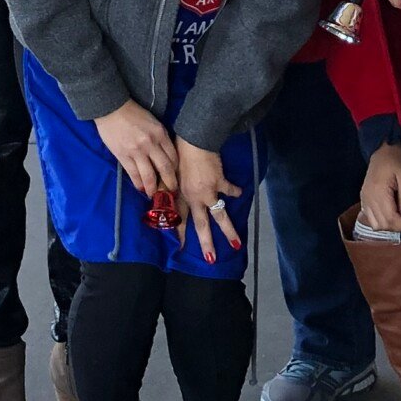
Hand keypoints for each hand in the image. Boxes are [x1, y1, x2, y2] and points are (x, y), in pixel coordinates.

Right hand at [92, 101, 179, 197]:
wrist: (111, 108)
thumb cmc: (133, 113)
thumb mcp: (153, 122)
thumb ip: (159, 137)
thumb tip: (164, 155)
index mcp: (160, 133)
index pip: (173, 157)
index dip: (176, 170)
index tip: (176, 177)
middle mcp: (151, 144)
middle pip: (165, 169)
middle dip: (170, 183)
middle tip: (171, 192)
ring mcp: (137, 151)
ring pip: (149, 176)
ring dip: (153, 188)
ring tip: (154, 194)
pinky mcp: (123, 155)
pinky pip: (133, 174)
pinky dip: (138, 183)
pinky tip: (140, 188)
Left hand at [178, 140, 243, 263]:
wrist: (193, 141)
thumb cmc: (178, 154)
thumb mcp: (169, 173)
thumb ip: (168, 186)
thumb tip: (161, 195)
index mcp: (181, 196)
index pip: (179, 219)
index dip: (179, 234)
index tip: (180, 248)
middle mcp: (194, 198)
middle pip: (201, 224)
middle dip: (206, 243)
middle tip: (210, 259)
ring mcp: (209, 192)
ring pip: (220, 216)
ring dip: (228, 231)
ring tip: (236, 245)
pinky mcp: (220, 182)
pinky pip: (230, 190)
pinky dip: (235, 192)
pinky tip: (239, 193)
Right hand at [359, 143, 400, 237]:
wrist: (382, 148)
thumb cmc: (397, 159)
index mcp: (379, 192)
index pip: (392, 218)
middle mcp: (368, 198)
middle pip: (384, 224)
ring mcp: (364, 198)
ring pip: (376, 224)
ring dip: (391, 226)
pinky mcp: (364, 198)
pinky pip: (370, 218)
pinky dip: (382, 222)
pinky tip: (394, 216)